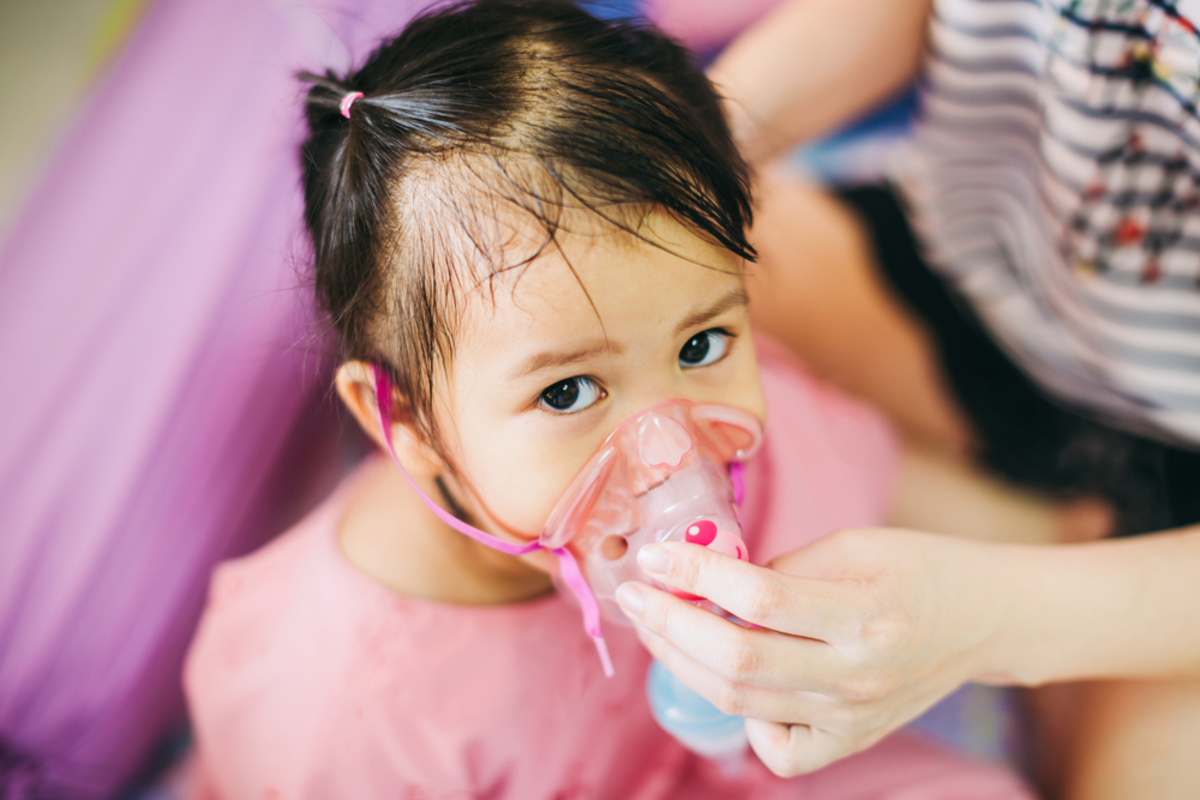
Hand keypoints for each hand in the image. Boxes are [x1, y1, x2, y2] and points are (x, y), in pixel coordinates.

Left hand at [614, 527, 1012, 775]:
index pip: (760, 600)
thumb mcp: (852, 546)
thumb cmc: (916, 569)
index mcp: (864, 614)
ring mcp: (852, 718)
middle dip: (670, 625)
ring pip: (740, 703)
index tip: (655, 555)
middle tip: (635, 594)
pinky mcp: (849, 741)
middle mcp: (856, 675)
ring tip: (656, 625)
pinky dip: (740, 717)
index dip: (696, 574)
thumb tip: (705, 581)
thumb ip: (779, 569)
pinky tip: (735, 678)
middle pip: (738, 661)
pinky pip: (776, 749)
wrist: (983, 619)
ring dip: (682, 661)